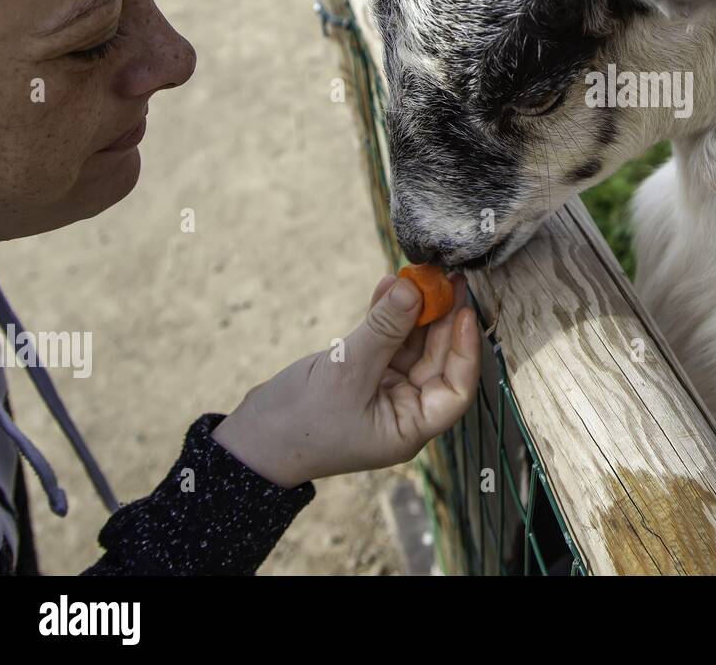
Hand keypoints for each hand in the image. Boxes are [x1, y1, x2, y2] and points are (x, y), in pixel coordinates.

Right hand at [211, 273, 479, 487]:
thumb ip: (384, 330)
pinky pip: (386, 340)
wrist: (250, 440)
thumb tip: (414, 289)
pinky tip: (390, 285)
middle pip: (436, 360)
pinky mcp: (363, 373)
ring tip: (418, 274)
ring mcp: (384, 390)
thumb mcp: (347, 372)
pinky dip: (388, 315)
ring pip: (412, 345)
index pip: (456, 390)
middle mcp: (402, 409)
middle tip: (445, 279)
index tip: (464, 312)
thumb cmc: (300, 423)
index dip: (465, 350)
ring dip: (414, 311)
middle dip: (441, 319)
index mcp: (409, 427)